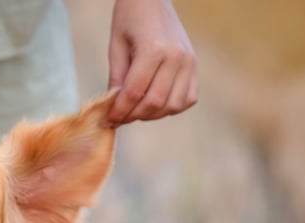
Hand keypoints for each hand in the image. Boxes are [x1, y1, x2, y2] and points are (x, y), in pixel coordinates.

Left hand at [106, 0, 197, 126]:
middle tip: (119, 118)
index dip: (119, 111)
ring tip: (135, 110)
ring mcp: (190, 63)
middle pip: (154, 103)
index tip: (108, 120)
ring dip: (152, 115)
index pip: (134, 92)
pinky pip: (187, 99)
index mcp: (154, 50)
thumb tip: (114, 109)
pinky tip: (155, 104)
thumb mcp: (116, 46)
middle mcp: (176, 57)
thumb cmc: (129, 19)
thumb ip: (117, 78)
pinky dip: (171, 108)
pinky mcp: (196, 66)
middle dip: (133, 116)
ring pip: (172, 106)